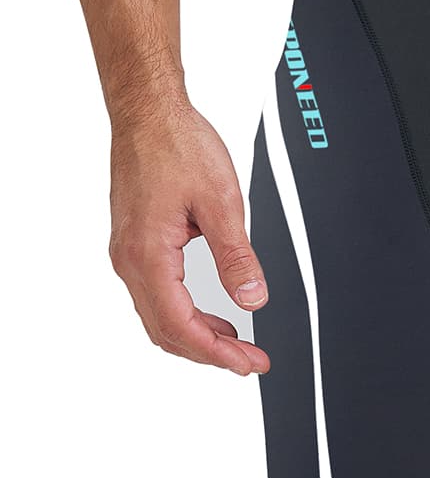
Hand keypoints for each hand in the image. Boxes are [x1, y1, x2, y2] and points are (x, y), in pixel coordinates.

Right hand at [108, 100, 270, 374]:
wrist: (149, 114)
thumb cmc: (177, 145)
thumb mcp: (222, 202)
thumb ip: (237, 256)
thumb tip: (253, 298)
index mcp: (149, 254)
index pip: (181, 325)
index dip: (217, 353)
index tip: (248, 363)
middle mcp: (130, 259)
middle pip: (166, 330)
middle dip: (209, 353)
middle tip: (249, 362)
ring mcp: (128, 252)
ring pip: (159, 316)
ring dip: (197, 336)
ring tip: (236, 344)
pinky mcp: (134, 243)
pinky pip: (156, 294)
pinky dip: (184, 313)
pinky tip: (211, 314)